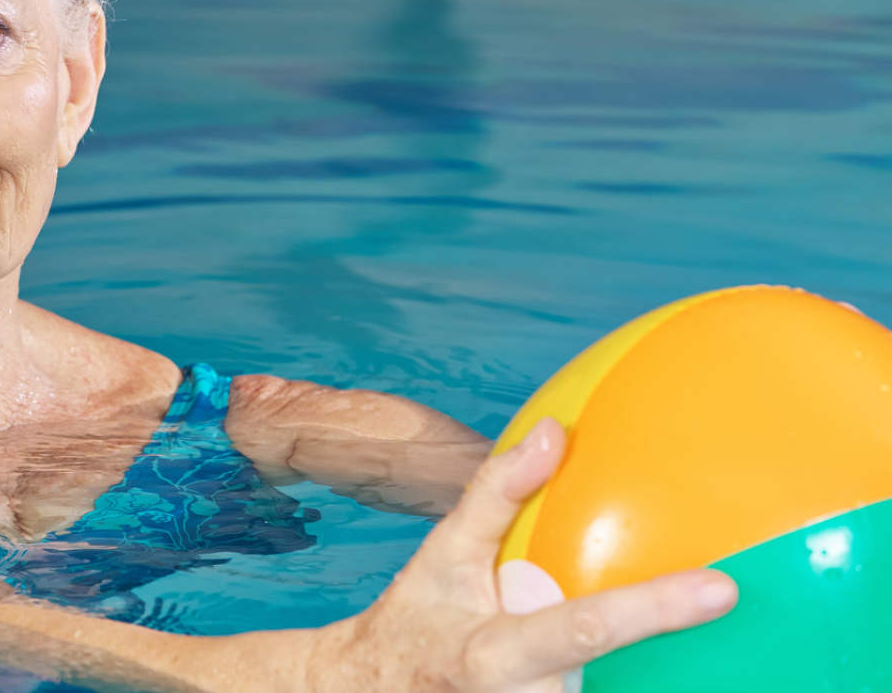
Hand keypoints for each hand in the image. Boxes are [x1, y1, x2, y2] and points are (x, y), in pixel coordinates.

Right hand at [312, 418, 737, 690]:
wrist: (371, 692)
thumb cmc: (417, 618)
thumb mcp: (443, 554)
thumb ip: (496, 494)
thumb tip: (554, 433)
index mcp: (495, 652)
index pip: (585, 626)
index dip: (655, 608)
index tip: (722, 588)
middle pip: (616, 683)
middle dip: (672, 659)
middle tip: (727, 611)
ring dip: (655, 680)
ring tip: (714, 654)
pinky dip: (623, 685)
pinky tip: (643, 670)